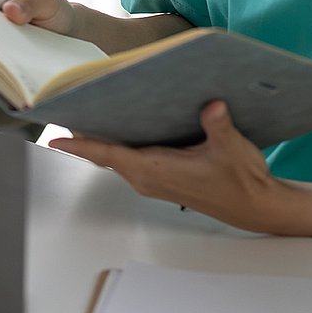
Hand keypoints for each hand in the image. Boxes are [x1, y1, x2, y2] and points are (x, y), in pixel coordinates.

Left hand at [48, 101, 311, 235]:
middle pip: (105, 153)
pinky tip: (119, 126)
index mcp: (156, 169)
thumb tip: (211, 105)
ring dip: (100, 140)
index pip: (109, 154)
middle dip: (85, 135)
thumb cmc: (242, 182)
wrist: (255, 206)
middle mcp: (147, 177)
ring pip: (115, 157)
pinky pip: (128, 160)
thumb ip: (218, 126)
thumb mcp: (232, 149)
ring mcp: (152, 180)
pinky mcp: (160, 179)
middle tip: (67, 107)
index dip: (81, 145)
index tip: (55, 137)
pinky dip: (117, 145)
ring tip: (86, 111)